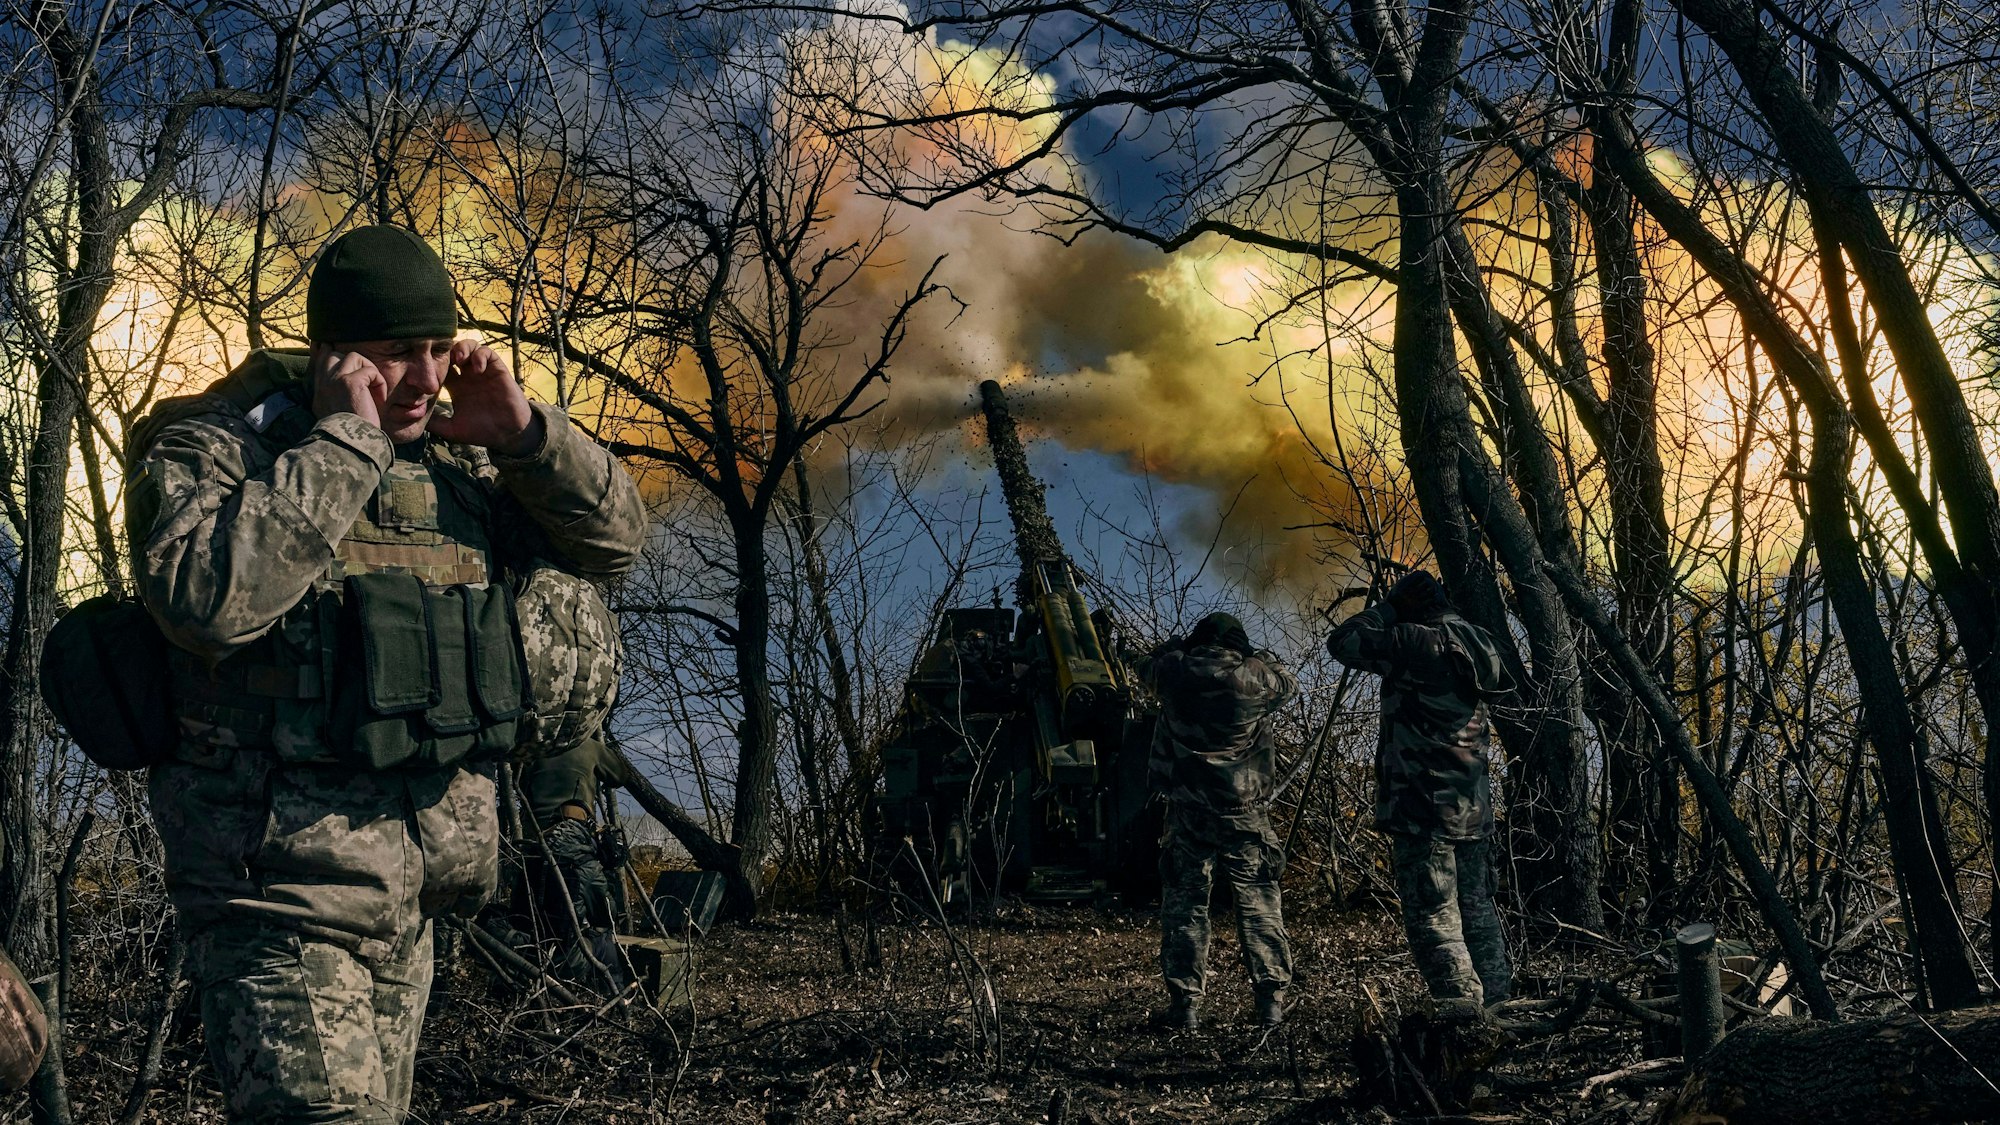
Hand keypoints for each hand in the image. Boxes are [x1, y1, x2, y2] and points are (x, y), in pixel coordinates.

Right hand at [311, 346, 385, 428]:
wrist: (352, 445)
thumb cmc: (353, 435)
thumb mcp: (339, 415)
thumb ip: (339, 397)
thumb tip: (353, 384)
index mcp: (320, 394)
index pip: (320, 363)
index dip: (327, 352)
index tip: (334, 348)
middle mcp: (323, 384)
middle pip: (332, 353)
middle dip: (351, 358)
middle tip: (367, 371)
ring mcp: (335, 380)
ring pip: (353, 356)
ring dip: (368, 369)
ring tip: (374, 389)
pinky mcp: (350, 382)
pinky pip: (370, 370)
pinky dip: (379, 382)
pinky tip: (380, 399)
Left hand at [428, 340, 541, 454]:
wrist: (508, 435)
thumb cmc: (482, 432)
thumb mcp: (452, 429)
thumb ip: (435, 422)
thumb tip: (411, 418)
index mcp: (456, 386)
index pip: (440, 366)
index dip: (431, 362)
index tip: (424, 367)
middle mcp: (468, 375)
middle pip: (453, 351)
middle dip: (445, 350)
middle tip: (439, 358)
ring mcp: (482, 371)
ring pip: (470, 346)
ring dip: (462, 348)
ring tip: (458, 360)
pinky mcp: (497, 370)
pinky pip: (487, 352)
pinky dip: (480, 356)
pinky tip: (477, 369)